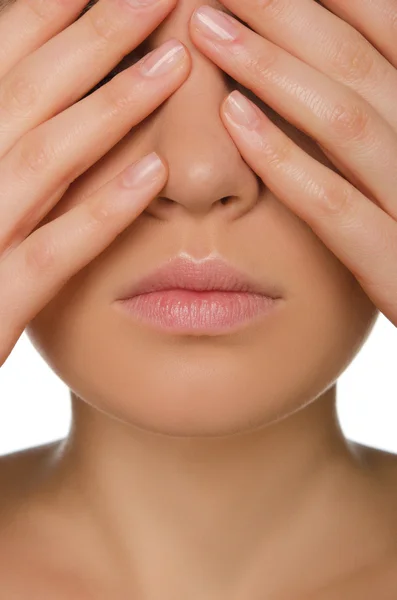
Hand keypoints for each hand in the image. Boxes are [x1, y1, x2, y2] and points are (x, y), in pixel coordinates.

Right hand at [0, 0, 189, 366]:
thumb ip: (4, 138)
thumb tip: (41, 100)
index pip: (5, 64)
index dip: (54, 15)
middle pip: (29, 92)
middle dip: (97, 37)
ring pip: (43, 158)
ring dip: (111, 107)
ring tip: (175, 64)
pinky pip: (50, 252)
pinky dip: (101, 211)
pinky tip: (153, 173)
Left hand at [190, 0, 396, 325]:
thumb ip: (380, 109)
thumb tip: (322, 63)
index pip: (381, 30)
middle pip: (355, 60)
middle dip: (283, 10)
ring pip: (345, 121)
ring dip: (271, 69)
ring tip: (207, 29)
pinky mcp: (396, 264)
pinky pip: (337, 208)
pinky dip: (286, 161)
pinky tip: (233, 120)